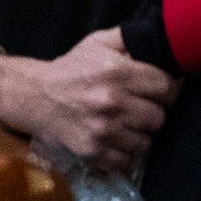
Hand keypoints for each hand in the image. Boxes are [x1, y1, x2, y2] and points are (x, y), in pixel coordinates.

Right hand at [0, 29, 175, 172]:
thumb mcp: (97, 43)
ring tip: (128, 124)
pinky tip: (116, 140)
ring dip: (139, 135)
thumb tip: (164, 44)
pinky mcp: (93, 151)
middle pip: (159, 117)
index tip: (160, 90)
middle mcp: (111, 102)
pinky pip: (127, 161)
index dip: (167, 88)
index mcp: (116, 72)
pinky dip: (125, 153)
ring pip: (146, 142)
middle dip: (153, 112)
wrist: (34, 96)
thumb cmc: (71, 69)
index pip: (166, 87)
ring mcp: (103, 130)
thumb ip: (129, 39)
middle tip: (141, 108)